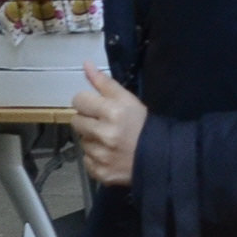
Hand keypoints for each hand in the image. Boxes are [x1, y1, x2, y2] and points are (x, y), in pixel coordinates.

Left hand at [71, 67, 147, 185]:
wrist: (161, 157)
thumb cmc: (142, 124)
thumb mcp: (127, 99)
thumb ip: (104, 82)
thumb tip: (85, 64)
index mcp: (112, 111)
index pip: (78, 100)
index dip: (87, 103)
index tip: (97, 108)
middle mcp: (104, 134)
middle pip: (76, 121)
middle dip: (88, 121)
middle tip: (104, 124)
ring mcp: (101, 156)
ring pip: (82, 141)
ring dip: (92, 140)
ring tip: (110, 141)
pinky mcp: (100, 172)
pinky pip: (86, 161)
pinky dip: (95, 158)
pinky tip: (110, 155)